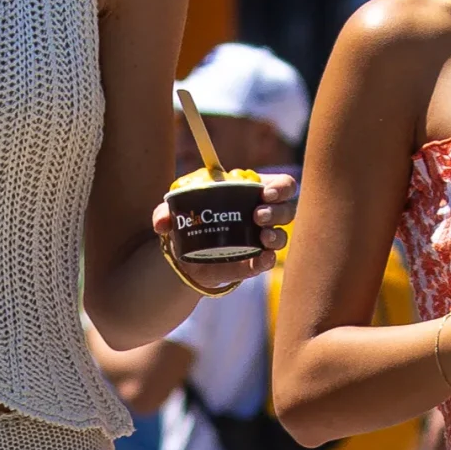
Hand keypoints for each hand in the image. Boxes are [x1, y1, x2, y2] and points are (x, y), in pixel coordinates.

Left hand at [150, 169, 295, 295]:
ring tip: (261, 236)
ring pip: (282, 236)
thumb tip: (162, 222)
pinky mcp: (254, 263)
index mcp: (251, 193)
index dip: (281, 188)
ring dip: (276, 235)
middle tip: (258, 215)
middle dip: (278, 211)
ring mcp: (261, 241)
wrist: (184, 256)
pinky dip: (268, 260)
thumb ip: (165, 212)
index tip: (265, 193)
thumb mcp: (175, 212)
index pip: (282, 186)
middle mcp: (263, 216)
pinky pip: (268, 261)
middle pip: (288, 209)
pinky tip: (262, 257)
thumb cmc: (188, 221)